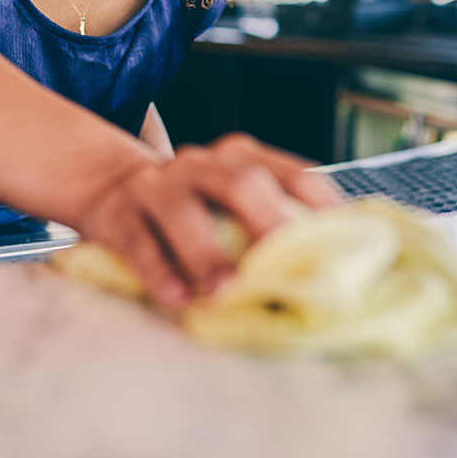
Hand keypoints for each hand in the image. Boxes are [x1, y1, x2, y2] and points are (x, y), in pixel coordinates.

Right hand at [75, 133, 343, 311]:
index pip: (294, 173)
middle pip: (240, 182)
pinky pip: (138, 241)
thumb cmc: (189, 209)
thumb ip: (269, 224)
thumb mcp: (228, 201)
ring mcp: (156, 185)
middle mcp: (201, 164)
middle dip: (269, 223)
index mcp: (240, 158)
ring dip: (207, 253)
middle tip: (293, 269)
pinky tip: (177, 299)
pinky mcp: (117, 214)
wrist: (107, 185)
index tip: (349, 252)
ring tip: (226, 292)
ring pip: (182, 210)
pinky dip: (158, 271)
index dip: (323, 210)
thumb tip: (332, 276)